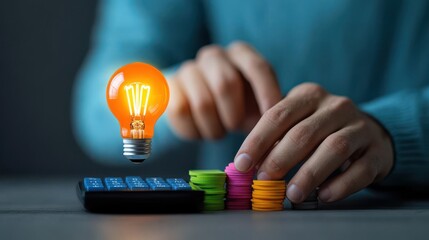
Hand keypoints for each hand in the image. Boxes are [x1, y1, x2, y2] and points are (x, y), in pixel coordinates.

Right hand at [167, 42, 281, 138]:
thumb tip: (282, 135)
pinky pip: (181, 111)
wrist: (200, 106)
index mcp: (241, 53)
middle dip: (234, 115)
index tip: (270, 120)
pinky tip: (201, 131)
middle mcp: (214, 55)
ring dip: (214, 127)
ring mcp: (189, 68)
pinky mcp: (170, 85)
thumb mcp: (257, 104)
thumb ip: (271, 111)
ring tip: (219, 131)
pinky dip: (194, 130)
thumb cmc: (238, 106)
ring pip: (202, 103)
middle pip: (226, 84)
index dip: (266, 94)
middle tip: (235, 129)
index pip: (257, 67)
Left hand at [234, 83, 393, 202]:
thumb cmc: (320, 130)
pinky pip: (360, 169)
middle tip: (264, 180)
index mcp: (309, 95)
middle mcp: (336, 106)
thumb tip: (246, 164)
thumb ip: (274, 138)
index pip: (278, 115)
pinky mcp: (377, 151)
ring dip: (309, 174)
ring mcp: (360, 127)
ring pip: (334, 148)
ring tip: (292, 194)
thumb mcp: (296, 123)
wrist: (368, 132)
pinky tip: (323, 196)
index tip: (242, 164)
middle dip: (280, 159)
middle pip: (304, 133)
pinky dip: (340, 185)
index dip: (257, 141)